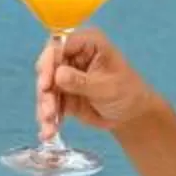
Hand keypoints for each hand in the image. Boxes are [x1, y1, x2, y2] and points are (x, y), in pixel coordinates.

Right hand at [37, 26, 160, 136]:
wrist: (131, 114)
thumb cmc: (127, 92)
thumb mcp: (107, 87)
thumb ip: (82, 81)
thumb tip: (58, 75)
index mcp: (87, 43)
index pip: (59, 45)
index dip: (48, 63)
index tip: (45, 85)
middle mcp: (72, 56)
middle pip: (47, 68)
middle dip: (45, 91)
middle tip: (48, 111)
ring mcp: (65, 76)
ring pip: (46, 89)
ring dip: (45, 108)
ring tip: (49, 126)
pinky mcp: (62, 94)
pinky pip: (49, 104)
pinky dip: (48, 118)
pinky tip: (48, 132)